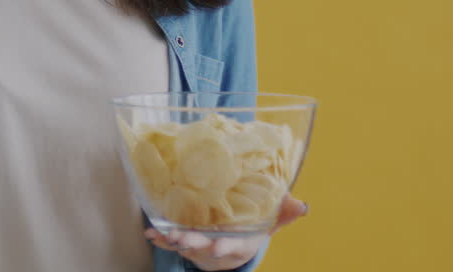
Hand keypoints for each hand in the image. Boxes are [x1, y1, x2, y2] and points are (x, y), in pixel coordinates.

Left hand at [144, 195, 308, 270]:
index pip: (233, 246)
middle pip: (204, 247)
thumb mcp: (268, 222)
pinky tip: (150, 233)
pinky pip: (170, 242)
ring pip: (186, 246)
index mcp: (238, 242)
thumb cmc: (250, 230)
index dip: (226, 246)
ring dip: (174, 240)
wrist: (230, 248)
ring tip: (162, 234)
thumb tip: (303, 205)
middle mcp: (217, 248)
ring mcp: (200, 247)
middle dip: (193, 243)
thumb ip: (283, 213)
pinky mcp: (186, 243)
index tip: (219, 245)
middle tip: (181, 238)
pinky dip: (160, 239)